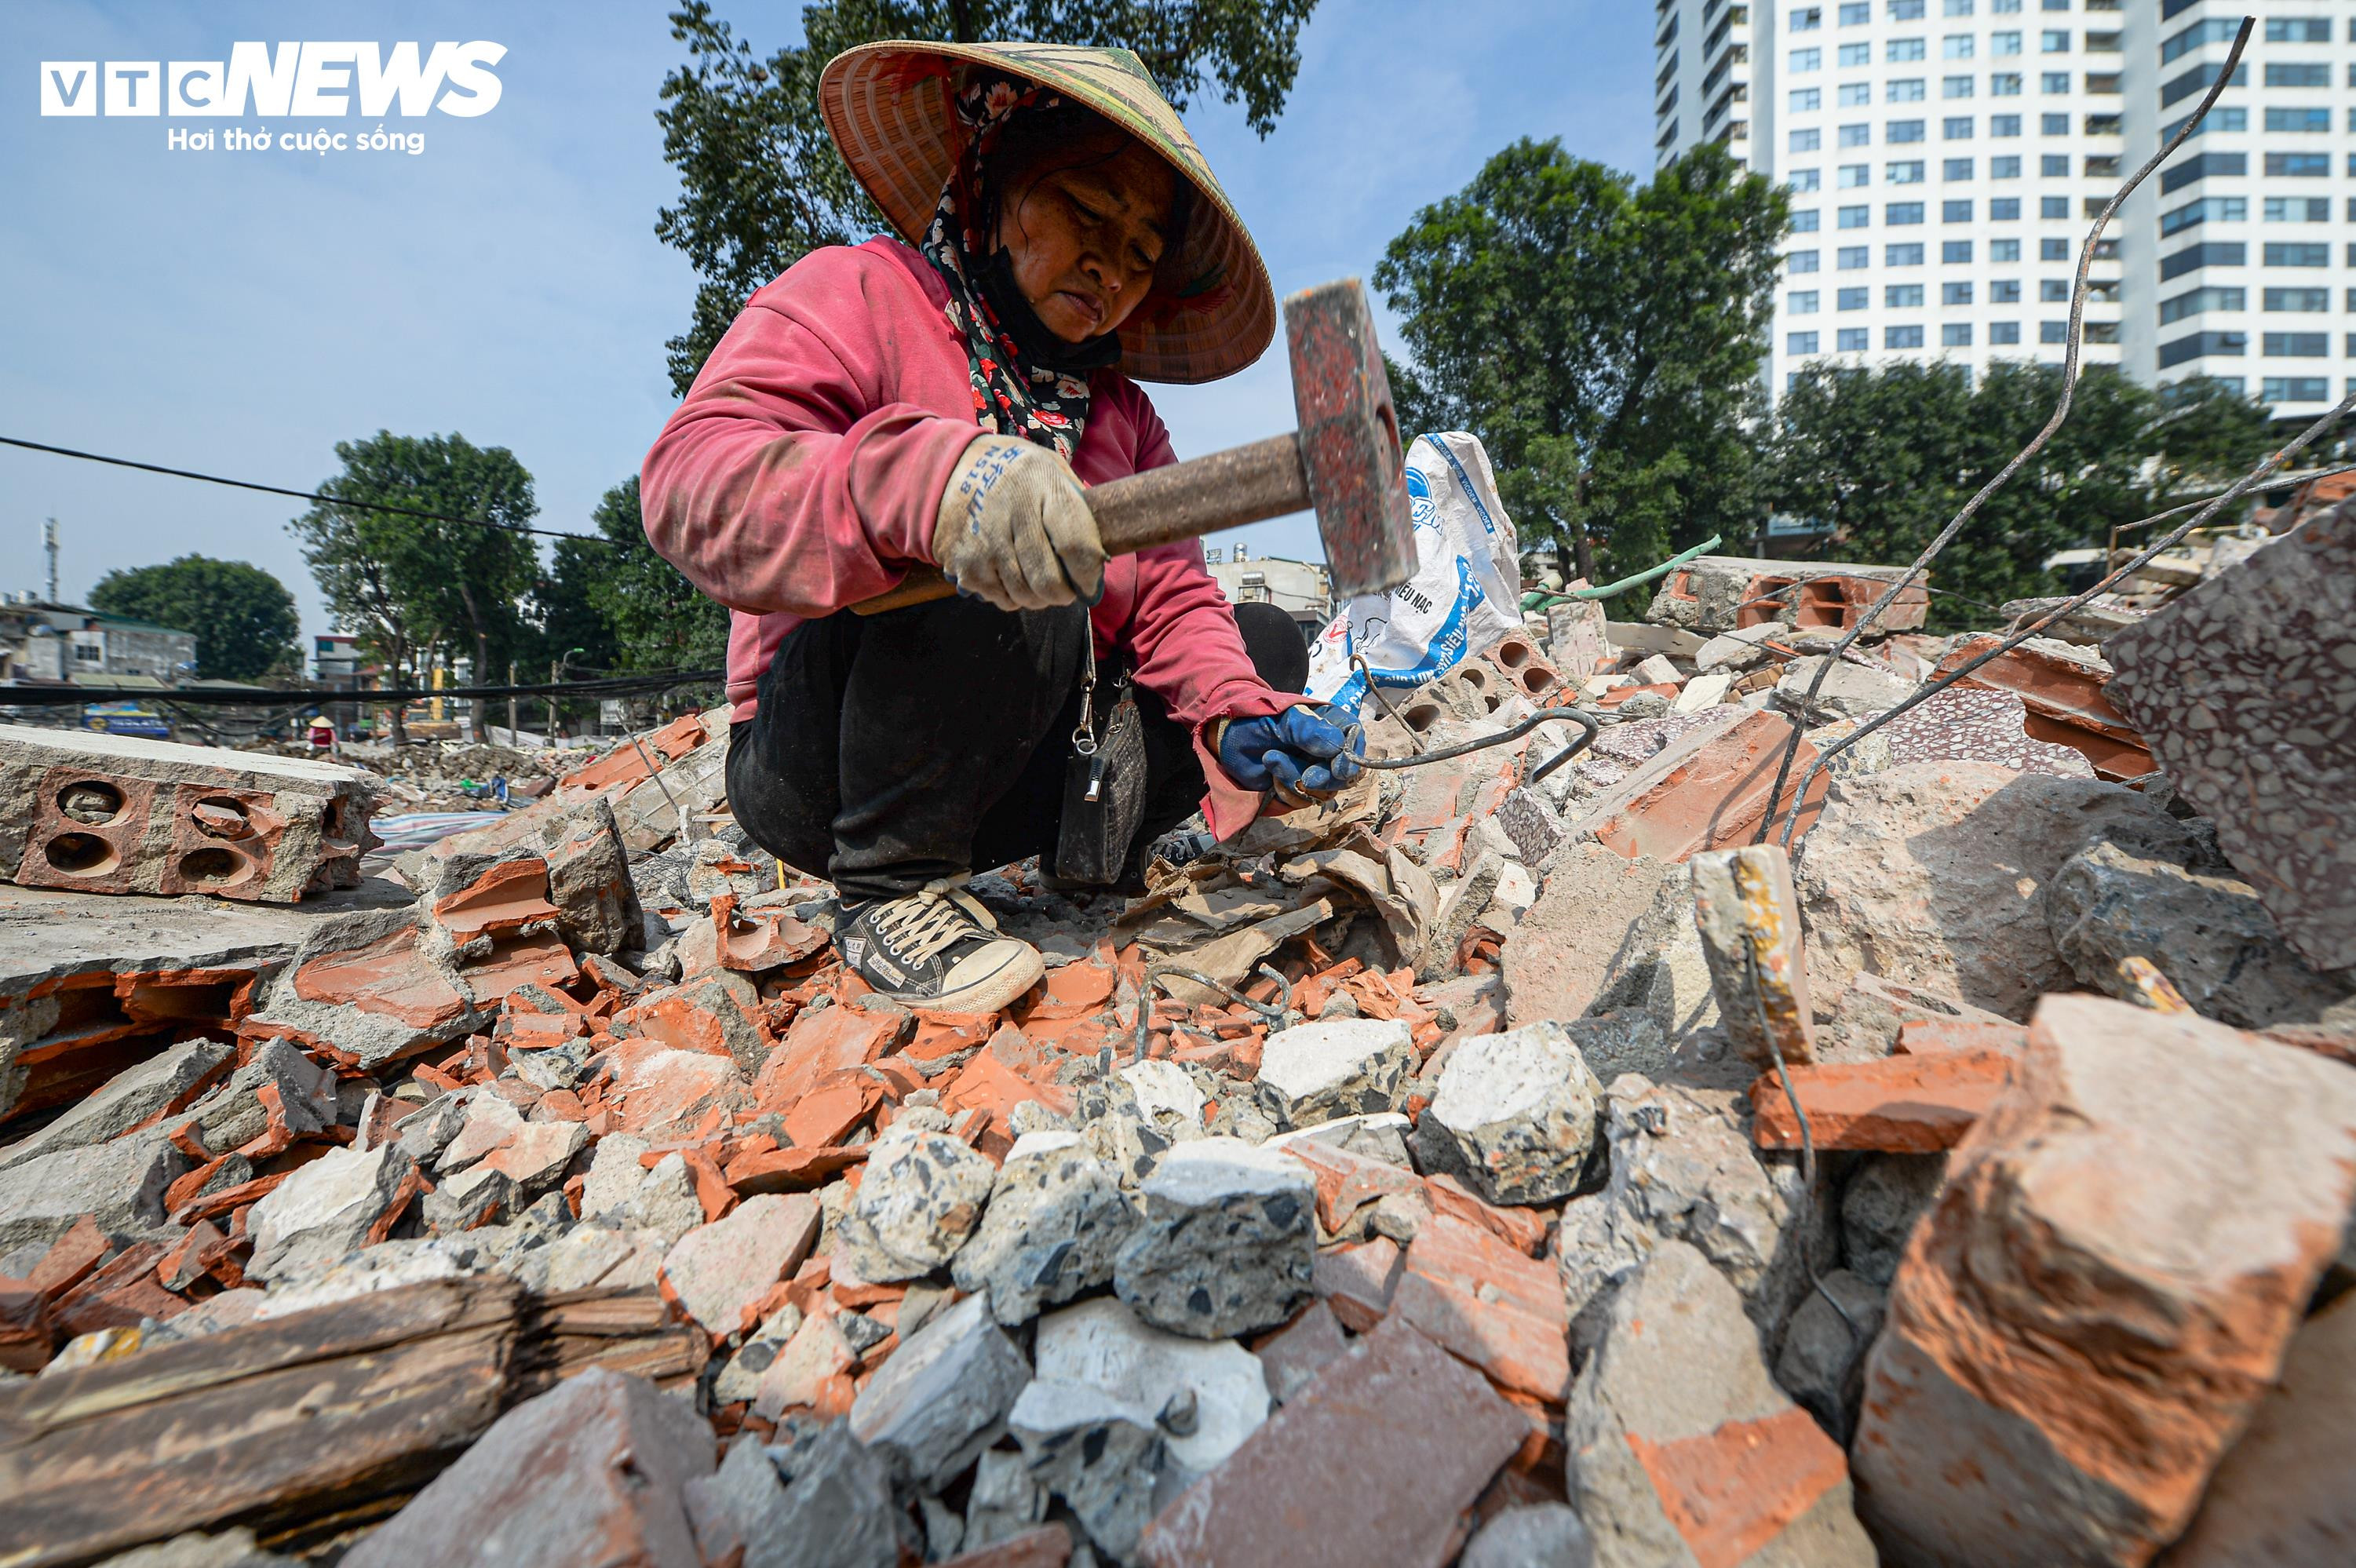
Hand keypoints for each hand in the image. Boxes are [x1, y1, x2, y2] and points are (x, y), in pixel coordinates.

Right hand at [932, 433, 1105, 611]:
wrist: (949, 470)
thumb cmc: (1015, 474)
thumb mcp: (1050, 469)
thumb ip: (1076, 505)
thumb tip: (1099, 555)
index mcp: (1042, 483)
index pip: (1075, 544)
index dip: (1088, 574)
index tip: (1090, 582)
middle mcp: (1012, 511)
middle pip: (1049, 580)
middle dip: (1063, 593)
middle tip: (1065, 589)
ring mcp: (985, 540)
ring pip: (1025, 595)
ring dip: (1038, 598)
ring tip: (1037, 581)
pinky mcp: (965, 563)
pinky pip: (1001, 599)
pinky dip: (1012, 596)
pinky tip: (1010, 575)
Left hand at [1215, 703, 1365, 801]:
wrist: (1226, 735)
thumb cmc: (1255, 716)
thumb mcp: (1282, 717)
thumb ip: (1308, 729)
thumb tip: (1337, 748)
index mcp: (1330, 724)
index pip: (1354, 738)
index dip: (1352, 756)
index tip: (1339, 769)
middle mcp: (1327, 749)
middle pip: (1345, 773)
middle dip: (1325, 778)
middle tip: (1307, 777)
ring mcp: (1313, 770)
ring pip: (1323, 790)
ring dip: (1296, 779)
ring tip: (1271, 758)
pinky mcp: (1296, 788)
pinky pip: (1301, 799)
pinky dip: (1285, 789)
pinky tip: (1270, 773)